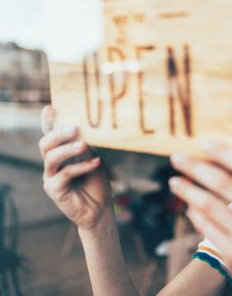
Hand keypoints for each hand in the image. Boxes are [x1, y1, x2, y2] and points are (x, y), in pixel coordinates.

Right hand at [39, 106, 111, 229]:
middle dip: (58, 133)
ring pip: (51, 157)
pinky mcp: (53, 190)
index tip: (50, 107)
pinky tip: (96, 163)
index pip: (51, 135)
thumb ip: (85, 148)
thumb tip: (82, 131)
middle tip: (74, 128)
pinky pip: (64, 174)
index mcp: (60, 153)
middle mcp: (52, 164)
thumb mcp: (93, 160)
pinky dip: (81, 167)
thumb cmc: (96, 182)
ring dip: (68, 149)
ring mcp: (51, 176)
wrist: (100, 209)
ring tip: (84, 144)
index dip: (48, 122)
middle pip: (46, 143)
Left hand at [169, 142, 231, 291]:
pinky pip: (204, 225)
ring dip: (186, 189)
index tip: (201, 143)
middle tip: (176, 158)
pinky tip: (189, 205)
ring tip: (174, 181)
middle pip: (222, 181)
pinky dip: (193, 211)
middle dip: (194, 166)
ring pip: (207, 203)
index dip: (223, 151)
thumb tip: (210, 154)